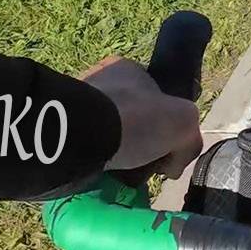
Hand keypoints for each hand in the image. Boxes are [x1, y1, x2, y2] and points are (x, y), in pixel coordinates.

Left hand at [85, 57, 203, 178]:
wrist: (80, 135)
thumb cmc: (135, 119)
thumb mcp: (184, 122)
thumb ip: (189, 139)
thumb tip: (171, 167)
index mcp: (128, 70)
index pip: (157, 99)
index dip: (167, 127)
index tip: (166, 151)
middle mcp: (101, 84)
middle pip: (134, 123)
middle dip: (142, 148)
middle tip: (144, 169)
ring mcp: (79, 107)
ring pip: (111, 140)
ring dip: (121, 160)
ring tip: (124, 178)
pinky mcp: (61, 132)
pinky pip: (89, 153)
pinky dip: (99, 168)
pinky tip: (105, 179)